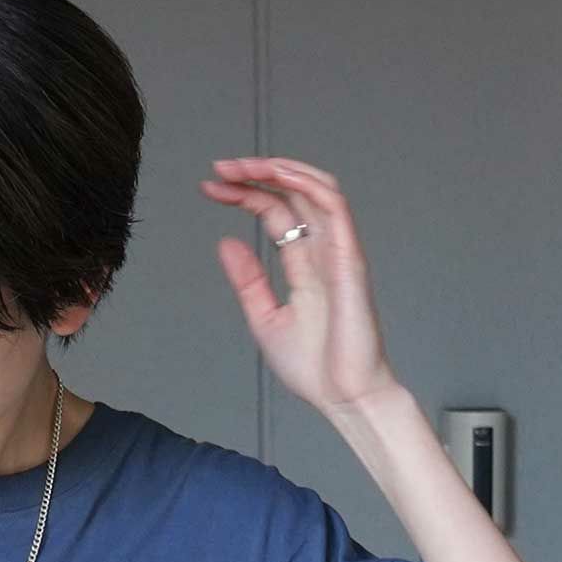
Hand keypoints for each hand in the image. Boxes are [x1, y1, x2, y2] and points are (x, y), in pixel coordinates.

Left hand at [200, 155, 400, 417]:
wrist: (342, 396)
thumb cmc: (314, 367)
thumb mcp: (264, 318)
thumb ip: (248, 280)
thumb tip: (226, 242)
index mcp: (304, 264)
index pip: (275, 212)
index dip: (244, 194)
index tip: (210, 188)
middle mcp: (322, 251)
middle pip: (293, 194)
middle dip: (257, 173)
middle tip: (221, 168)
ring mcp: (338, 251)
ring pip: (316, 190)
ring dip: (280, 170)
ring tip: (243, 166)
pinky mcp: (350, 258)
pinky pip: (335, 208)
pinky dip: (307, 185)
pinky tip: (279, 175)